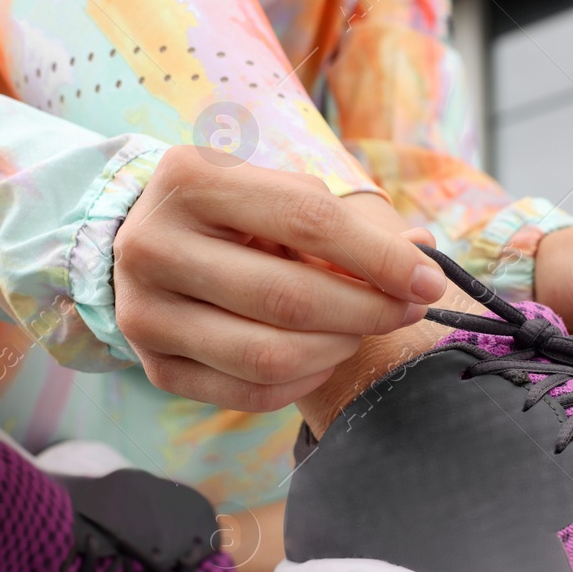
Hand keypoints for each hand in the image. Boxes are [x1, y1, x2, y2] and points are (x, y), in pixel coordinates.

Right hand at [112, 146, 443, 411]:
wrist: (152, 244)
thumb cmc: (235, 215)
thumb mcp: (279, 196)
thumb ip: (348, 223)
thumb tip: (423, 253)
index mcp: (191, 178)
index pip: (308, 220)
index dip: (380, 257)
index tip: (428, 281)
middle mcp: (153, 244)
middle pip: (289, 297)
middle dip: (367, 310)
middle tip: (405, 310)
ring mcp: (144, 311)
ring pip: (269, 355)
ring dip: (337, 348)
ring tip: (359, 330)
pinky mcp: (154, 365)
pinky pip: (248, 393)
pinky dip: (304, 380)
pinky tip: (323, 357)